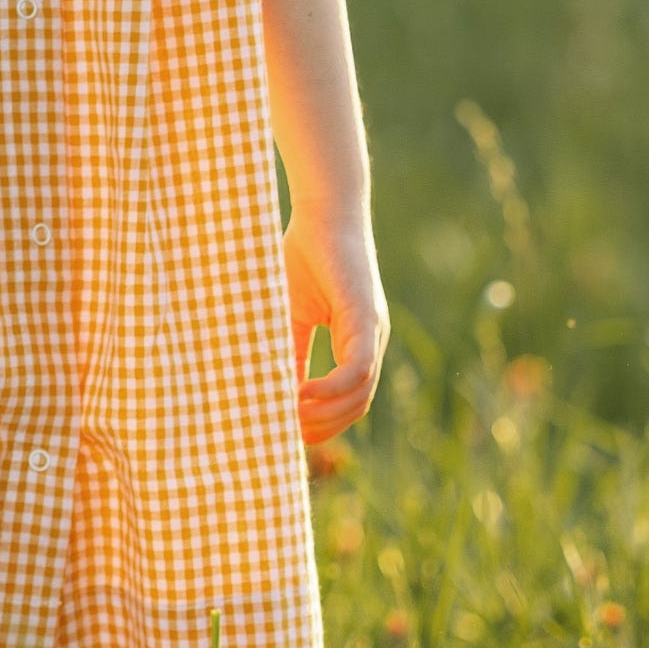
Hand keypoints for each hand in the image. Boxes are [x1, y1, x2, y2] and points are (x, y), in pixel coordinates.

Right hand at [286, 202, 387, 463]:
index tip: (290, 434)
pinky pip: (356, 370)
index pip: (349, 401)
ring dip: (325, 415)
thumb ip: (289, 352)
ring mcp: (372, 332)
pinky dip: (330, 389)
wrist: (322, 212)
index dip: (323, 424)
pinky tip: (301, 393)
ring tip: (288, 417)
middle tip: (286, 434)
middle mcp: (371, 342)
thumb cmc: (302, 256)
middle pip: (357, 407)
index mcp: (357, 343)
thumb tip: (276, 391)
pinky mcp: (364, 319)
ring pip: (359, 395)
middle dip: (323, 428)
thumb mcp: (290, 315)